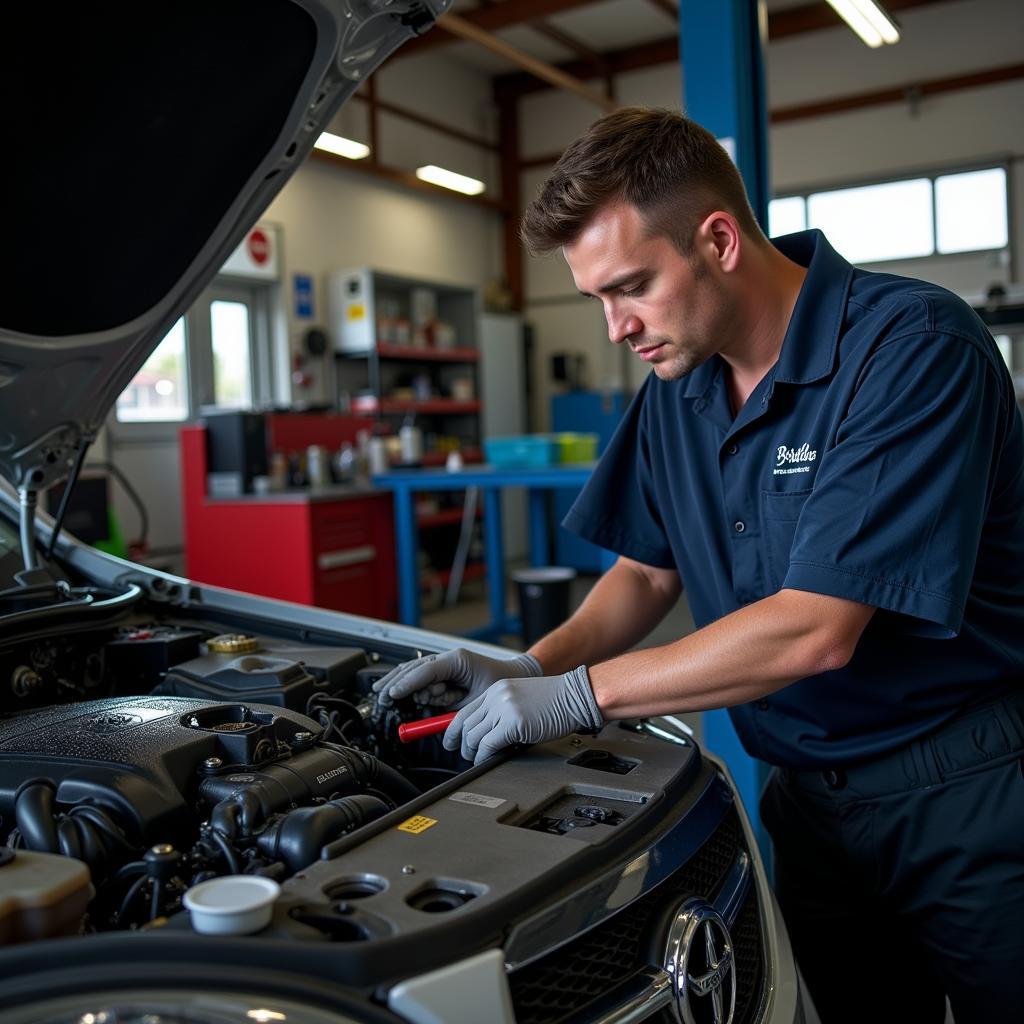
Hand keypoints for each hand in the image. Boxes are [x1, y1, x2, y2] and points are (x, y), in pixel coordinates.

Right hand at [372, 648, 541, 708]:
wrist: (516, 675)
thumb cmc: (501, 682)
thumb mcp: (477, 698)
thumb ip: (453, 706)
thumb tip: (431, 714)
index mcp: (456, 660)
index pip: (425, 671)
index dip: (407, 683)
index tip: (393, 694)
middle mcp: (448, 659)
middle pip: (413, 669)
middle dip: (397, 683)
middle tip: (383, 696)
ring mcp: (445, 665)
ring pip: (415, 674)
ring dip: (411, 689)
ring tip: (411, 699)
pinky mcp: (444, 673)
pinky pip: (423, 680)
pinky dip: (414, 688)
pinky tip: (404, 693)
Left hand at [443, 665, 603, 763]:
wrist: (575, 695)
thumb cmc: (555, 701)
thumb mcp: (521, 699)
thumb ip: (502, 711)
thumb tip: (485, 735)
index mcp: (496, 690)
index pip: (465, 711)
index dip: (454, 730)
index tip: (452, 741)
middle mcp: (496, 697)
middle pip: (465, 724)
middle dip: (460, 744)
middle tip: (464, 755)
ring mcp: (504, 709)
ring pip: (473, 736)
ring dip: (472, 752)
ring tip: (476, 760)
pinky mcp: (513, 723)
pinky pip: (487, 744)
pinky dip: (483, 756)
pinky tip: (486, 760)